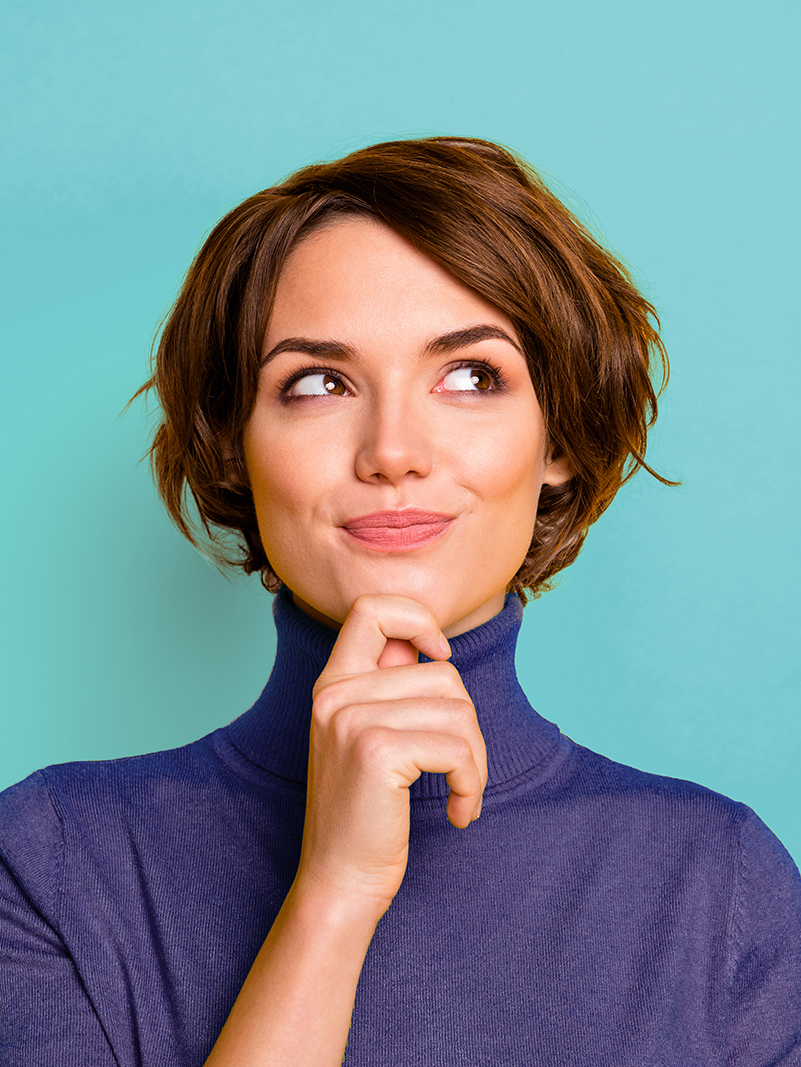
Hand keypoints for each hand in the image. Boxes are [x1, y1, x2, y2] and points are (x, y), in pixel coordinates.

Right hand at [292, 594, 487, 920]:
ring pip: (458, 710)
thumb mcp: (366, 738)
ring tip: (460, 793)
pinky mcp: (377, 750)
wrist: (339, 881)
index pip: (372, 608)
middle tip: (461, 771)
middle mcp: (335, 693)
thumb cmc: (366, 814)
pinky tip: (458, 811)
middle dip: (468, 726)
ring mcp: (351, 719)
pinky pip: (457, 748)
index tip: (438, 655)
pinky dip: (471, 783)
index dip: (416, 618)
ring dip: (475, 761)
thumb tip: (432, 647)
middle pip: (442, 674)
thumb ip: (389, 687)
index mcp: (332, 683)